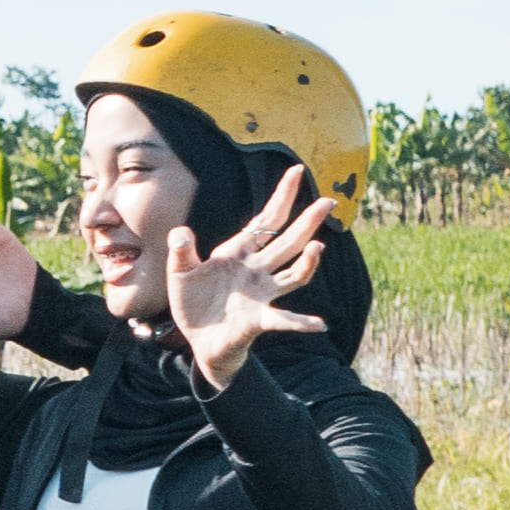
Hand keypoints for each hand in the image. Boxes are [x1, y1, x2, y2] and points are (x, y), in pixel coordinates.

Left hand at [164, 159, 333, 391]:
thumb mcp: (180, 272)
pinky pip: (283, 319)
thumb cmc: (194, 302)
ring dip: (308, 263)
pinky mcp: (258, 319)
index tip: (296, 170)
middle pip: (288, 241)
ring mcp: (262, 294)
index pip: (266, 220)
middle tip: (329, 200)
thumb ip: (181, 251)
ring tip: (318, 246)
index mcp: (240, 252)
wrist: (199, 339)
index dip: (282, 196)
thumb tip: (181, 233)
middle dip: (308, 221)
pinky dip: (300, 322)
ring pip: (293, 275)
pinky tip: (319, 324)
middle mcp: (258, 270)